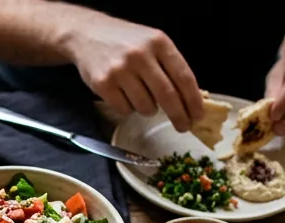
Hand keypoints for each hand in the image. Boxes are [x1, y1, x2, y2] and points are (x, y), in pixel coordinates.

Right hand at [66, 18, 202, 131]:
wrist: (86, 34)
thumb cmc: (124, 41)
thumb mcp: (151, 42)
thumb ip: (169, 64)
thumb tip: (188, 99)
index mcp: (159, 42)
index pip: (183, 76)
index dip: (193, 100)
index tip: (197, 115)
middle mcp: (140, 55)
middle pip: (167, 95)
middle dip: (178, 116)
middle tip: (183, 127)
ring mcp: (120, 70)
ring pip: (145, 106)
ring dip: (148, 109)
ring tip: (140, 96)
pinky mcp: (103, 84)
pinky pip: (125, 109)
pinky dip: (128, 108)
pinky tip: (123, 94)